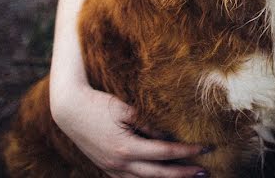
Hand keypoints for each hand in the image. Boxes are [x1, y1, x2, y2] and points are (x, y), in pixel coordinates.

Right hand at [52, 86, 209, 177]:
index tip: (205, 148)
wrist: (69, 110)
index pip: (164, 152)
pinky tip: (160, 176)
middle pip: (158, 174)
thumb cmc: (98, 104)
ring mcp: (112, 168)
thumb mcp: (127, 110)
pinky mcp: (107, 168)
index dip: (186, 151)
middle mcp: (119, 163)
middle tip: (205, 171)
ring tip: (187, 176)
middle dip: (183, 173)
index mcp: (126, 148)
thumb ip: (149, 125)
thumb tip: (168, 137)